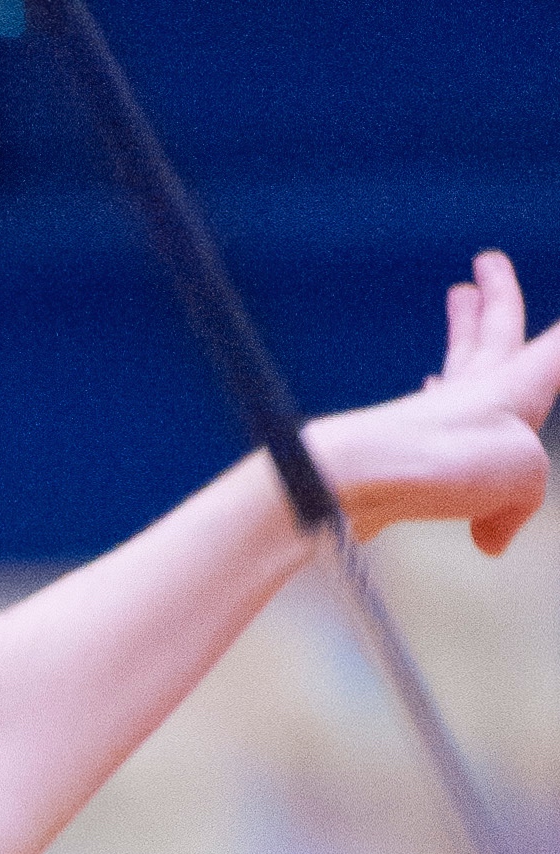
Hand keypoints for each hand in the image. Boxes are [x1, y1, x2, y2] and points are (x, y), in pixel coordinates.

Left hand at [309, 252, 559, 555]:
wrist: (367, 476)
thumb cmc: (449, 461)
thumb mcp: (521, 479)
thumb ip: (521, 503)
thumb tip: (491, 538)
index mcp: (515, 385)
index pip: (557, 347)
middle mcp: (477, 392)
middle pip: (492, 331)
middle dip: (496, 295)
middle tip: (486, 261)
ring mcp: (437, 416)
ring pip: (456, 360)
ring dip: (462, 329)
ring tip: (458, 299)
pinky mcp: (405, 446)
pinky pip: (428, 412)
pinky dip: (437, 392)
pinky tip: (429, 389)